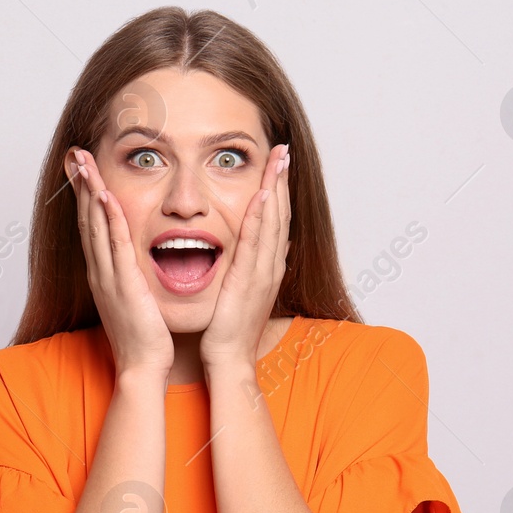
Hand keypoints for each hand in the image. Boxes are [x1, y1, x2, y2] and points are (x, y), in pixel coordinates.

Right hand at [66, 148, 172, 378]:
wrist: (142, 367)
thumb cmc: (143, 338)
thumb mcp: (134, 300)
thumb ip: (131, 278)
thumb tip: (134, 264)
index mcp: (103, 274)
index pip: (91, 227)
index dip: (86, 196)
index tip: (82, 170)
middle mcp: (100, 271)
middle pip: (87, 219)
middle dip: (81, 184)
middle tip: (76, 154)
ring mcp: (108, 276)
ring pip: (96, 225)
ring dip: (89, 191)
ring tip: (84, 163)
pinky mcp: (124, 283)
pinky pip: (115, 244)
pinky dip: (109, 219)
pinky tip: (104, 196)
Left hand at [200, 143, 289, 369]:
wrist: (229, 361)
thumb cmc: (229, 331)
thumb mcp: (242, 293)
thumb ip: (250, 269)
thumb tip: (264, 250)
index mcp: (266, 268)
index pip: (274, 221)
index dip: (279, 191)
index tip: (279, 165)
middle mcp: (270, 267)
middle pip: (279, 215)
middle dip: (282, 181)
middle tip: (283, 150)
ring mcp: (262, 274)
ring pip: (272, 223)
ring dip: (276, 190)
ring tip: (279, 161)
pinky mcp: (249, 282)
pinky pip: (256, 244)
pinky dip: (261, 218)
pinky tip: (263, 196)